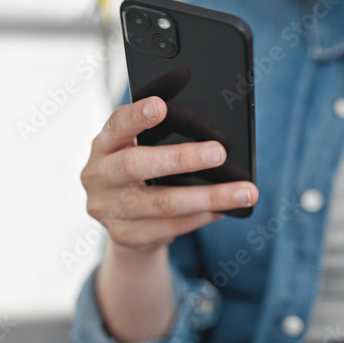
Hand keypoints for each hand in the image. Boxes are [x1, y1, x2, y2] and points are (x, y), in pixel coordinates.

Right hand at [80, 96, 258, 252]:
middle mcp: (98, 176)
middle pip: (136, 165)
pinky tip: (224, 210)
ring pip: (163, 204)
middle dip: (181, 158)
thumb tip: (208, 120)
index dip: (136, 116)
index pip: (116, 125)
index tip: (161, 106)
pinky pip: (170, 228)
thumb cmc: (140, 169)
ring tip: (245, 192)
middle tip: (219, 153)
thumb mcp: (141, 146)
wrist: (119, 219)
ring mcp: (108, 210)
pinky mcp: (124, 237)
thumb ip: (163, 132)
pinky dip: (201, 217)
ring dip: (209, 197)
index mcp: (104, 144)